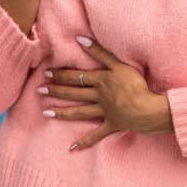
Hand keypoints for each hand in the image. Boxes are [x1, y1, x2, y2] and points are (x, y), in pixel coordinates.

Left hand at [38, 35, 173, 151]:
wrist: (146, 109)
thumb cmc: (136, 84)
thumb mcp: (119, 64)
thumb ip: (100, 52)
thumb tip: (79, 39)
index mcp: (100, 81)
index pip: (77, 76)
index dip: (61, 74)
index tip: (46, 74)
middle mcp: (98, 97)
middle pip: (74, 93)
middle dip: (56, 91)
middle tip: (39, 90)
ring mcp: (104, 112)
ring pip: (79, 112)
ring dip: (62, 112)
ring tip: (46, 113)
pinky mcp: (111, 125)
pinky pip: (96, 135)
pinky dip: (84, 142)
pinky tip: (72, 148)